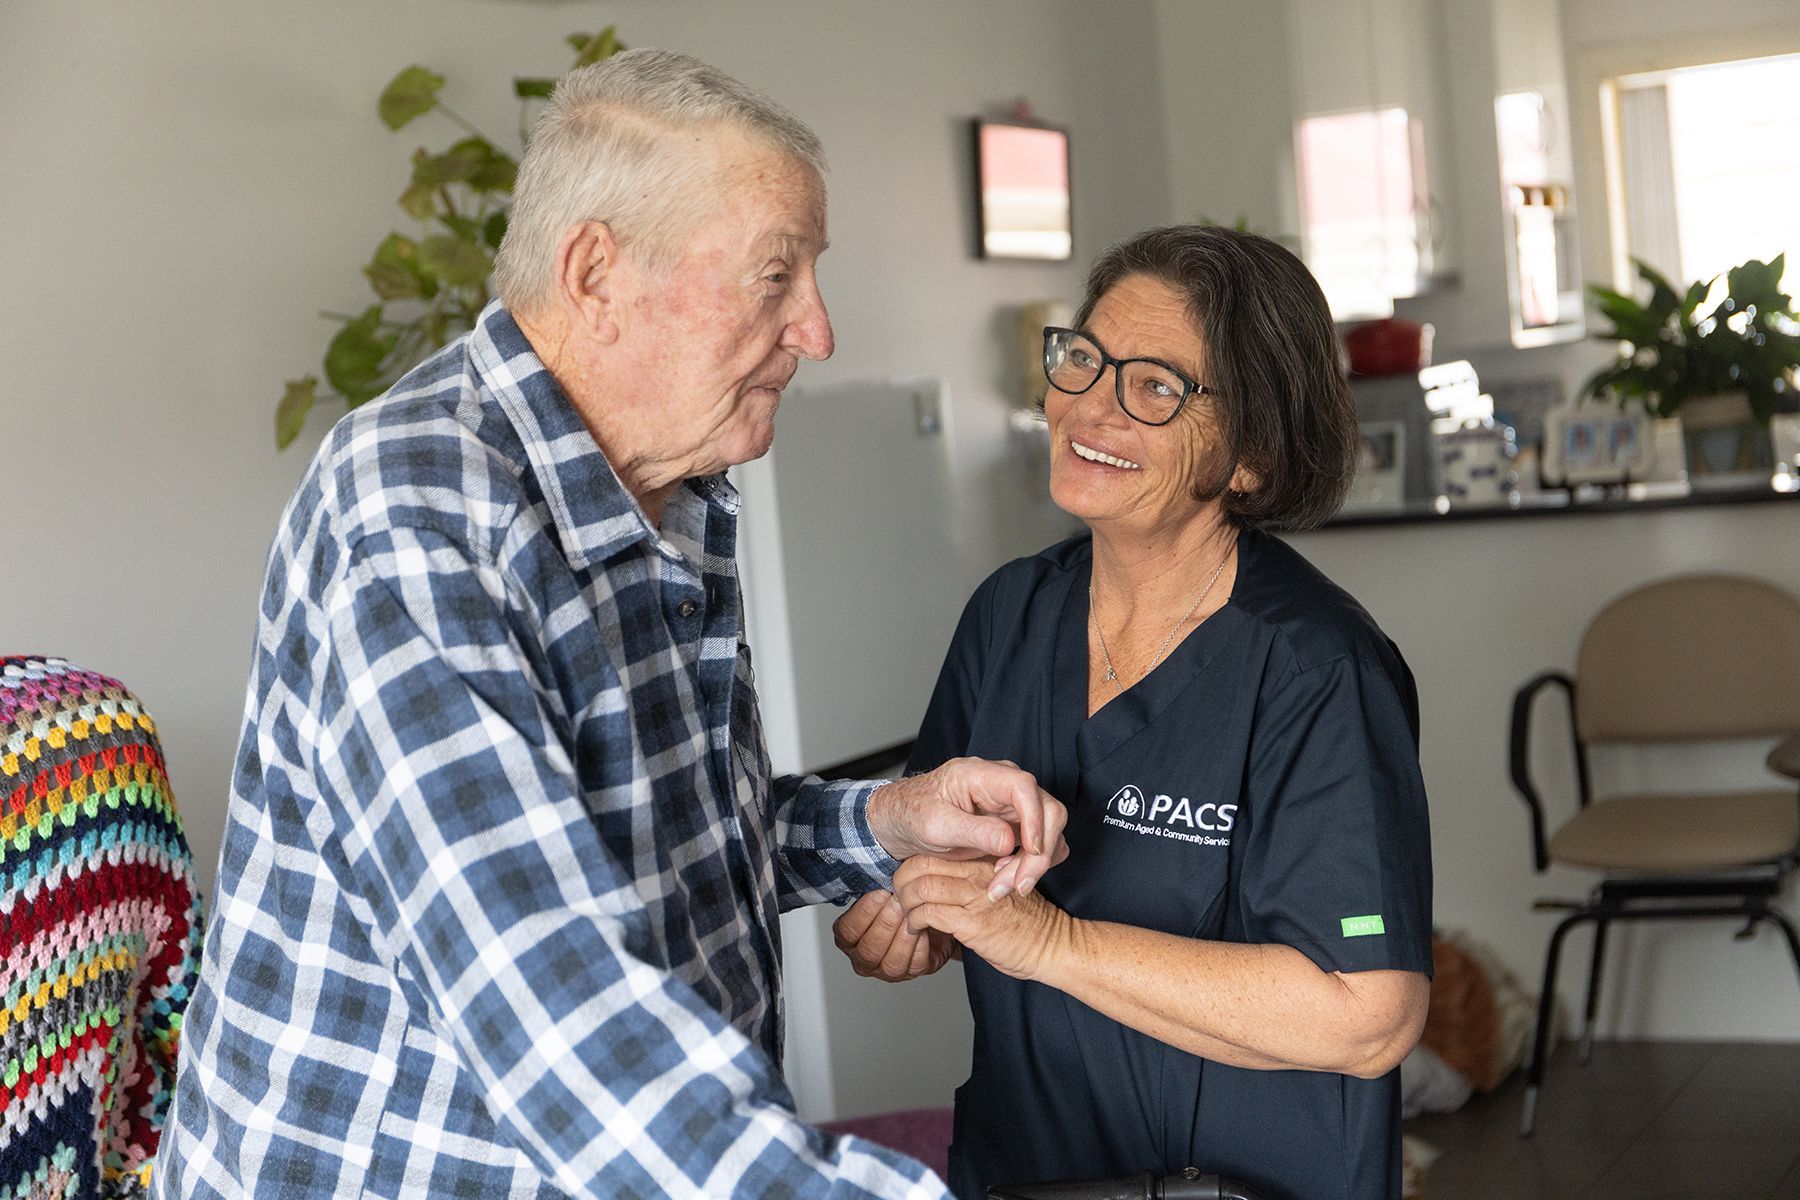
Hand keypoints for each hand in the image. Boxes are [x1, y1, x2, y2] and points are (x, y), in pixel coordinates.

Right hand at [831, 891, 955, 982]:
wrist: (931, 914)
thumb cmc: (900, 903)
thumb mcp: (881, 893)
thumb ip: (872, 889)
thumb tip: (871, 872)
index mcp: (849, 940)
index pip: (847, 932)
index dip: (863, 913)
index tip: (879, 893)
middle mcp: (864, 959)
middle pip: (868, 949)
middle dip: (885, 923)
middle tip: (898, 901)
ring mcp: (888, 971)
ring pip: (891, 962)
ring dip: (902, 934)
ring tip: (911, 912)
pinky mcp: (913, 973)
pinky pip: (915, 964)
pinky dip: (921, 945)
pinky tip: (924, 927)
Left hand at [866, 758, 1068, 898]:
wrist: (903, 822)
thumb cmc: (913, 816)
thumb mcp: (935, 826)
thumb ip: (972, 831)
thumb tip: (1010, 841)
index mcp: (981, 775)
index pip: (1024, 787)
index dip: (1035, 819)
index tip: (1031, 851)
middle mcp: (1003, 784)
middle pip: (1047, 810)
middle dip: (1039, 852)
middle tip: (1017, 886)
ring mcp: (1012, 803)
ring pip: (1049, 829)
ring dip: (1035, 863)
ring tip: (1003, 886)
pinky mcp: (1016, 822)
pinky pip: (1041, 841)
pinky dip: (1033, 863)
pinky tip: (1007, 877)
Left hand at [895, 856, 1071, 982]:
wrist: (1051, 946)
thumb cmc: (1027, 921)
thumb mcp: (1000, 886)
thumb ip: (973, 877)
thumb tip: (937, 880)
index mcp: (986, 859)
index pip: (937, 850)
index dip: (914, 865)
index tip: (907, 880)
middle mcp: (980, 871)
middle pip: (923, 864)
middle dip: (901, 881)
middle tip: (898, 895)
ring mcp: (976, 895)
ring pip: (921, 886)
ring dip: (905, 903)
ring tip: (906, 913)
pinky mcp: (972, 921)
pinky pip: (929, 912)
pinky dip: (915, 920)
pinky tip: (916, 927)